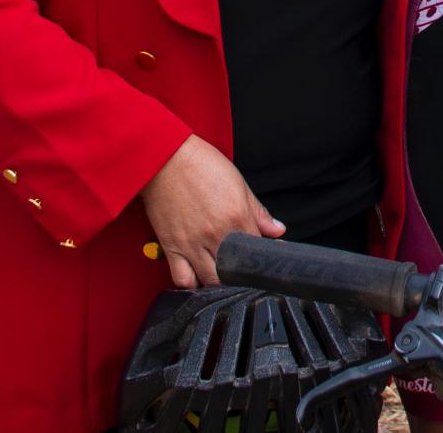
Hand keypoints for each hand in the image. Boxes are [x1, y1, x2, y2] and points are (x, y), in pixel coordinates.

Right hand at [140, 134, 285, 288]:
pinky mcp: (172, 248)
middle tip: (243, 271)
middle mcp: (216, 235)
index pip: (257, 252)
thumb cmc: (201, 165)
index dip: (264, 258)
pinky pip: (182, 279)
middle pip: (235, 273)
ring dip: (219, 283)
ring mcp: (192, 244)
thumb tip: (277, 230)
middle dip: (242, 276)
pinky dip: (191, 284)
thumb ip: (259, 212)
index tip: (264, 259)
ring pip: (210, 281)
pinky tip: (198, 277)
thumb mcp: (239, 183)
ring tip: (223, 276)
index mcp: (237, 217)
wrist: (165, 158)